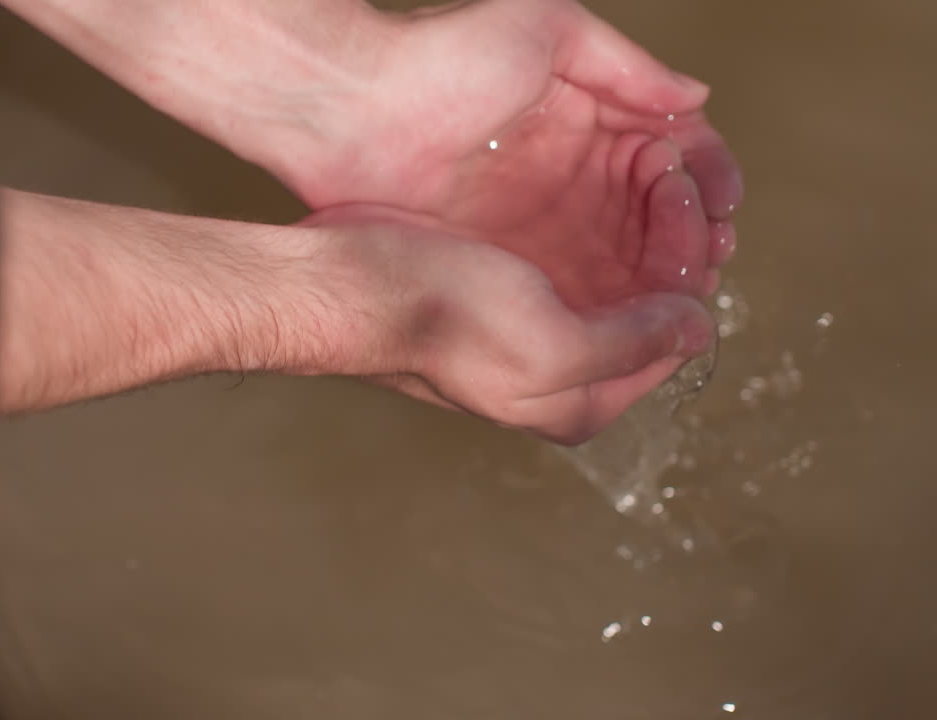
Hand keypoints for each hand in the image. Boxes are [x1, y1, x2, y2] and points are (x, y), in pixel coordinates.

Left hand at [275, 0, 743, 306]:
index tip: (724, 201)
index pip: (669, 154)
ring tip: (689, 279)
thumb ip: (623, 64)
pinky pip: (576, 285)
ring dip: (663, 269)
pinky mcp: (508, 258)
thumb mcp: (542, 30)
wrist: (348, 114)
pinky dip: (613, 297)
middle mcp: (570, 174)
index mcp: (587, 117)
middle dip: (693, 231)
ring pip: (624, 254)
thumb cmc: (437, 59)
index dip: (704, 178)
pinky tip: (637, 304)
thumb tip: (694, 97)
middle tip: (712, 250)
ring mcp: (541, 221)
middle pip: (656, 214)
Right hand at [304, 207, 714, 443]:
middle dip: (671, 238)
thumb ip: (630, 344)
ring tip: (647, 158)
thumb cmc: (438, 315)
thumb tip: (698, 328)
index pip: (673, 341)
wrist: (346, 279)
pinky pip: (578, 250)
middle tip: (667, 171)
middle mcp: (562, 372)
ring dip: (640, 215)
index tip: (689, 207)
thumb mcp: (548, 347)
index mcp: (579, 402)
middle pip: (648, 305)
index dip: (691, 272)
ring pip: (617, 271)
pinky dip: (603, 209)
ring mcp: (532, 327)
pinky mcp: (506, 286)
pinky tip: (607, 167)